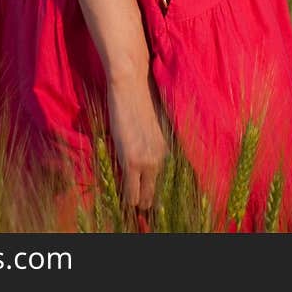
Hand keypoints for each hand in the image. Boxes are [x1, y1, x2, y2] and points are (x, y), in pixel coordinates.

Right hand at [106, 68, 168, 211]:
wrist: (130, 85)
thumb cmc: (138, 103)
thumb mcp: (151, 131)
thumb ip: (152, 151)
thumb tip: (145, 173)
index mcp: (169, 152)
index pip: (166, 187)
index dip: (155, 197)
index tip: (148, 202)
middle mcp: (163, 160)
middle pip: (156, 197)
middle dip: (145, 203)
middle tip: (136, 206)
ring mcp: (148, 162)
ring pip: (143, 199)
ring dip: (135, 202)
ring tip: (128, 205)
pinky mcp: (132, 161)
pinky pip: (130, 192)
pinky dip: (125, 198)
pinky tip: (121, 199)